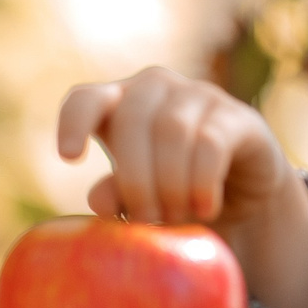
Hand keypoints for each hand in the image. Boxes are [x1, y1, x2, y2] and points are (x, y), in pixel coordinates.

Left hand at [57, 66, 307, 307]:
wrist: (239, 193)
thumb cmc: (170, 192)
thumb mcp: (135, 197)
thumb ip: (114, 194)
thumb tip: (100, 200)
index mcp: (116, 104)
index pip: (85, 99)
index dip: (73, 123)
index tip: (68, 159)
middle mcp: (154, 88)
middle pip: (131, 121)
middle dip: (133, 177)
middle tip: (144, 219)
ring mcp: (198, 95)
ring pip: (171, 130)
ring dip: (169, 183)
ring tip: (174, 218)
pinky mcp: (237, 117)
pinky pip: (211, 143)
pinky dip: (202, 182)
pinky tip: (204, 208)